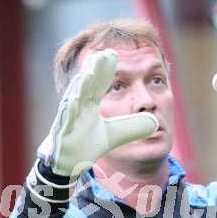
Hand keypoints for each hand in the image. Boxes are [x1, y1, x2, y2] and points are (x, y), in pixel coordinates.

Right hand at [37, 49, 158, 176]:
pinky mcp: (61, 132)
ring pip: (74, 98)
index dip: (104, 70)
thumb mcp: (115, 135)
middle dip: (93, 69)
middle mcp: (77, 107)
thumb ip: (133, 127)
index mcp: (88, 104)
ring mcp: (67, 118)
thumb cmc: (86, 144)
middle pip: (86, 85)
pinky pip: (64, 119)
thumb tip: (155, 121)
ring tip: (89, 72)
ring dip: (81, 85)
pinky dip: (68, 110)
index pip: (97, 83)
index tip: (113, 54)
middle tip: (102, 54)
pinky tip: (73, 100)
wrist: (69, 163)